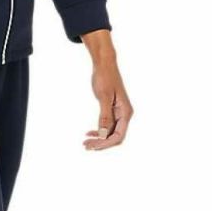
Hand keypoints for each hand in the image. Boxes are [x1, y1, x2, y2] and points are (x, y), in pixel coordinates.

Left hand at [81, 31, 132, 149]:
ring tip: (85, 142)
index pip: (118, 136)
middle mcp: (124, 115)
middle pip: (114, 136)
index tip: (92, 146)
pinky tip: (89, 133)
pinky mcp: (112, 110)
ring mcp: (119, 113)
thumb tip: (103, 134)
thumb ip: (105, 116)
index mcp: (126, 112)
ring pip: (110, 132)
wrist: (104, 64)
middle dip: (101, 143)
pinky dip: (99, 130)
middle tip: (85, 146)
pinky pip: (107, 125)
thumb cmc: (105, 77)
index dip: (106, 143)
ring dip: (99, 138)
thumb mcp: (104, 96)